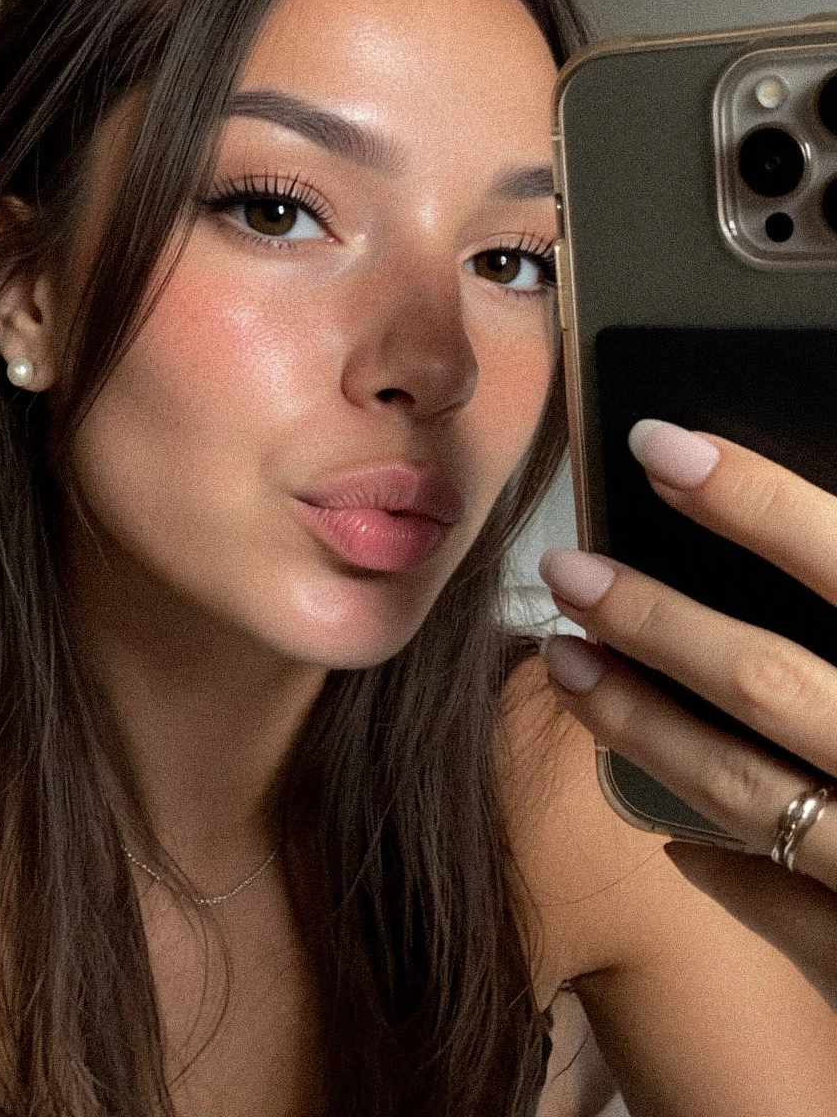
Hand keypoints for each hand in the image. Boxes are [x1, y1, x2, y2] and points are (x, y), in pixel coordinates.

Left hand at [536, 419, 836, 1008]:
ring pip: (746, 789)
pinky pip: (790, 912)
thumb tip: (750, 497)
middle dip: (653, 619)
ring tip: (565, 661)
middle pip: (768, 681)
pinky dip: (718, 863)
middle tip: (565, 569)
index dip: (753, 500)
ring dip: (639, 725)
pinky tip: (667, 832)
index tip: (657, 444)